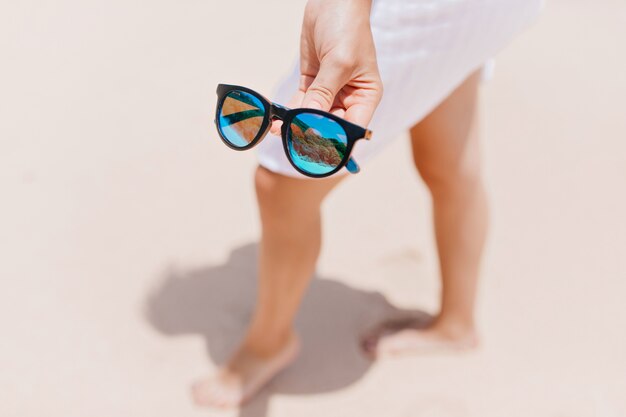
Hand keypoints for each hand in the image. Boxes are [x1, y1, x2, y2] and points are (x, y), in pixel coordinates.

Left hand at [273, 0, 382, 132]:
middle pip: (330, 125)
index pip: (353, 128)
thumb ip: (324, 92)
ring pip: (312, 115)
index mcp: (365, 96)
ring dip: (296, 124)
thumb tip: (310, 119)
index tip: (318, 150)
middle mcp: (349, 98)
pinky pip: (301, 102)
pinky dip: (289, 111)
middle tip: (292, 141)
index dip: (338, 141)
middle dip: (312, 133)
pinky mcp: (312, 82)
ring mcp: (329, 91)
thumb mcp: (338, 62)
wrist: (332, 1)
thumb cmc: (347, 28)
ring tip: (278, 131)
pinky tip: (277, 120)